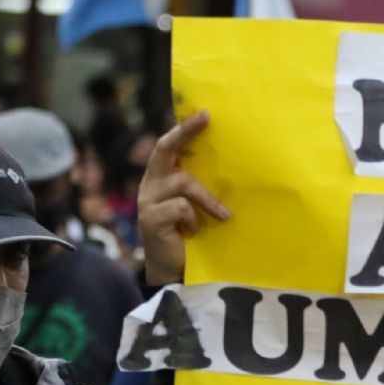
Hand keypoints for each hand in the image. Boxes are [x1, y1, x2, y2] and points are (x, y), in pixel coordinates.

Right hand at [138, 110, 230, 285]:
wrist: (174, 271)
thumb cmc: (191, 237)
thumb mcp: (199, 208)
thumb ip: (203, 189)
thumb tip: (235, 168)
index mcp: (162, 178)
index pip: (169, 146)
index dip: (184, 129)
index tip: (205, 113)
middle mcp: (150, 184)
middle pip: (164, 149)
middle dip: (185, 131)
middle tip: (206, 117)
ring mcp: (148, 200)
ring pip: (183, 182)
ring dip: (207, 199)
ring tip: (222, 217)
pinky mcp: (150, 218)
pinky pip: (181, 207)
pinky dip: (194, 219)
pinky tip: (193, 232)